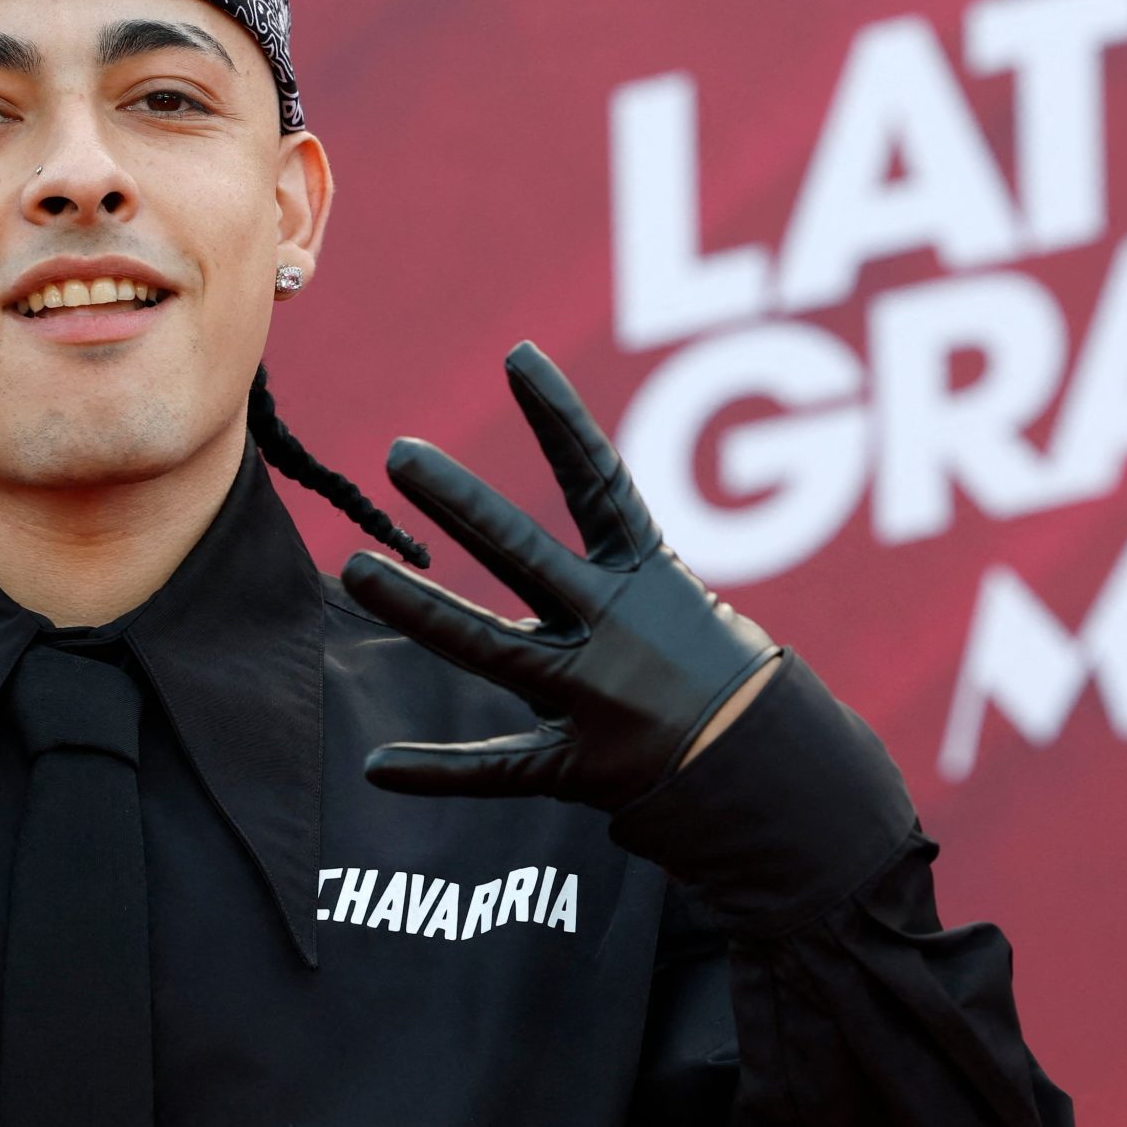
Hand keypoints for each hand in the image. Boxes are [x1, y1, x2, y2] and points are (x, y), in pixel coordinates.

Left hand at [339, 342, 778, 809]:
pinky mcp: (578, 765)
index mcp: (647, 578)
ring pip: (492, 648)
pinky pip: (497, 768)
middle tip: (398, 453)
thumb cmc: (712, 673)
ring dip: (420, 609)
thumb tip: (577, 500)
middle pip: (526, 554)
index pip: (599, 483)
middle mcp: (617, 628)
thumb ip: (609, 553)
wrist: (768, 772)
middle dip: (463, 504)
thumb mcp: (675, 598)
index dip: (561, 419)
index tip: (517, 354)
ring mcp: (595, 697)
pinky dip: (437, 770)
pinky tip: (377, 765)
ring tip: (358, 569)